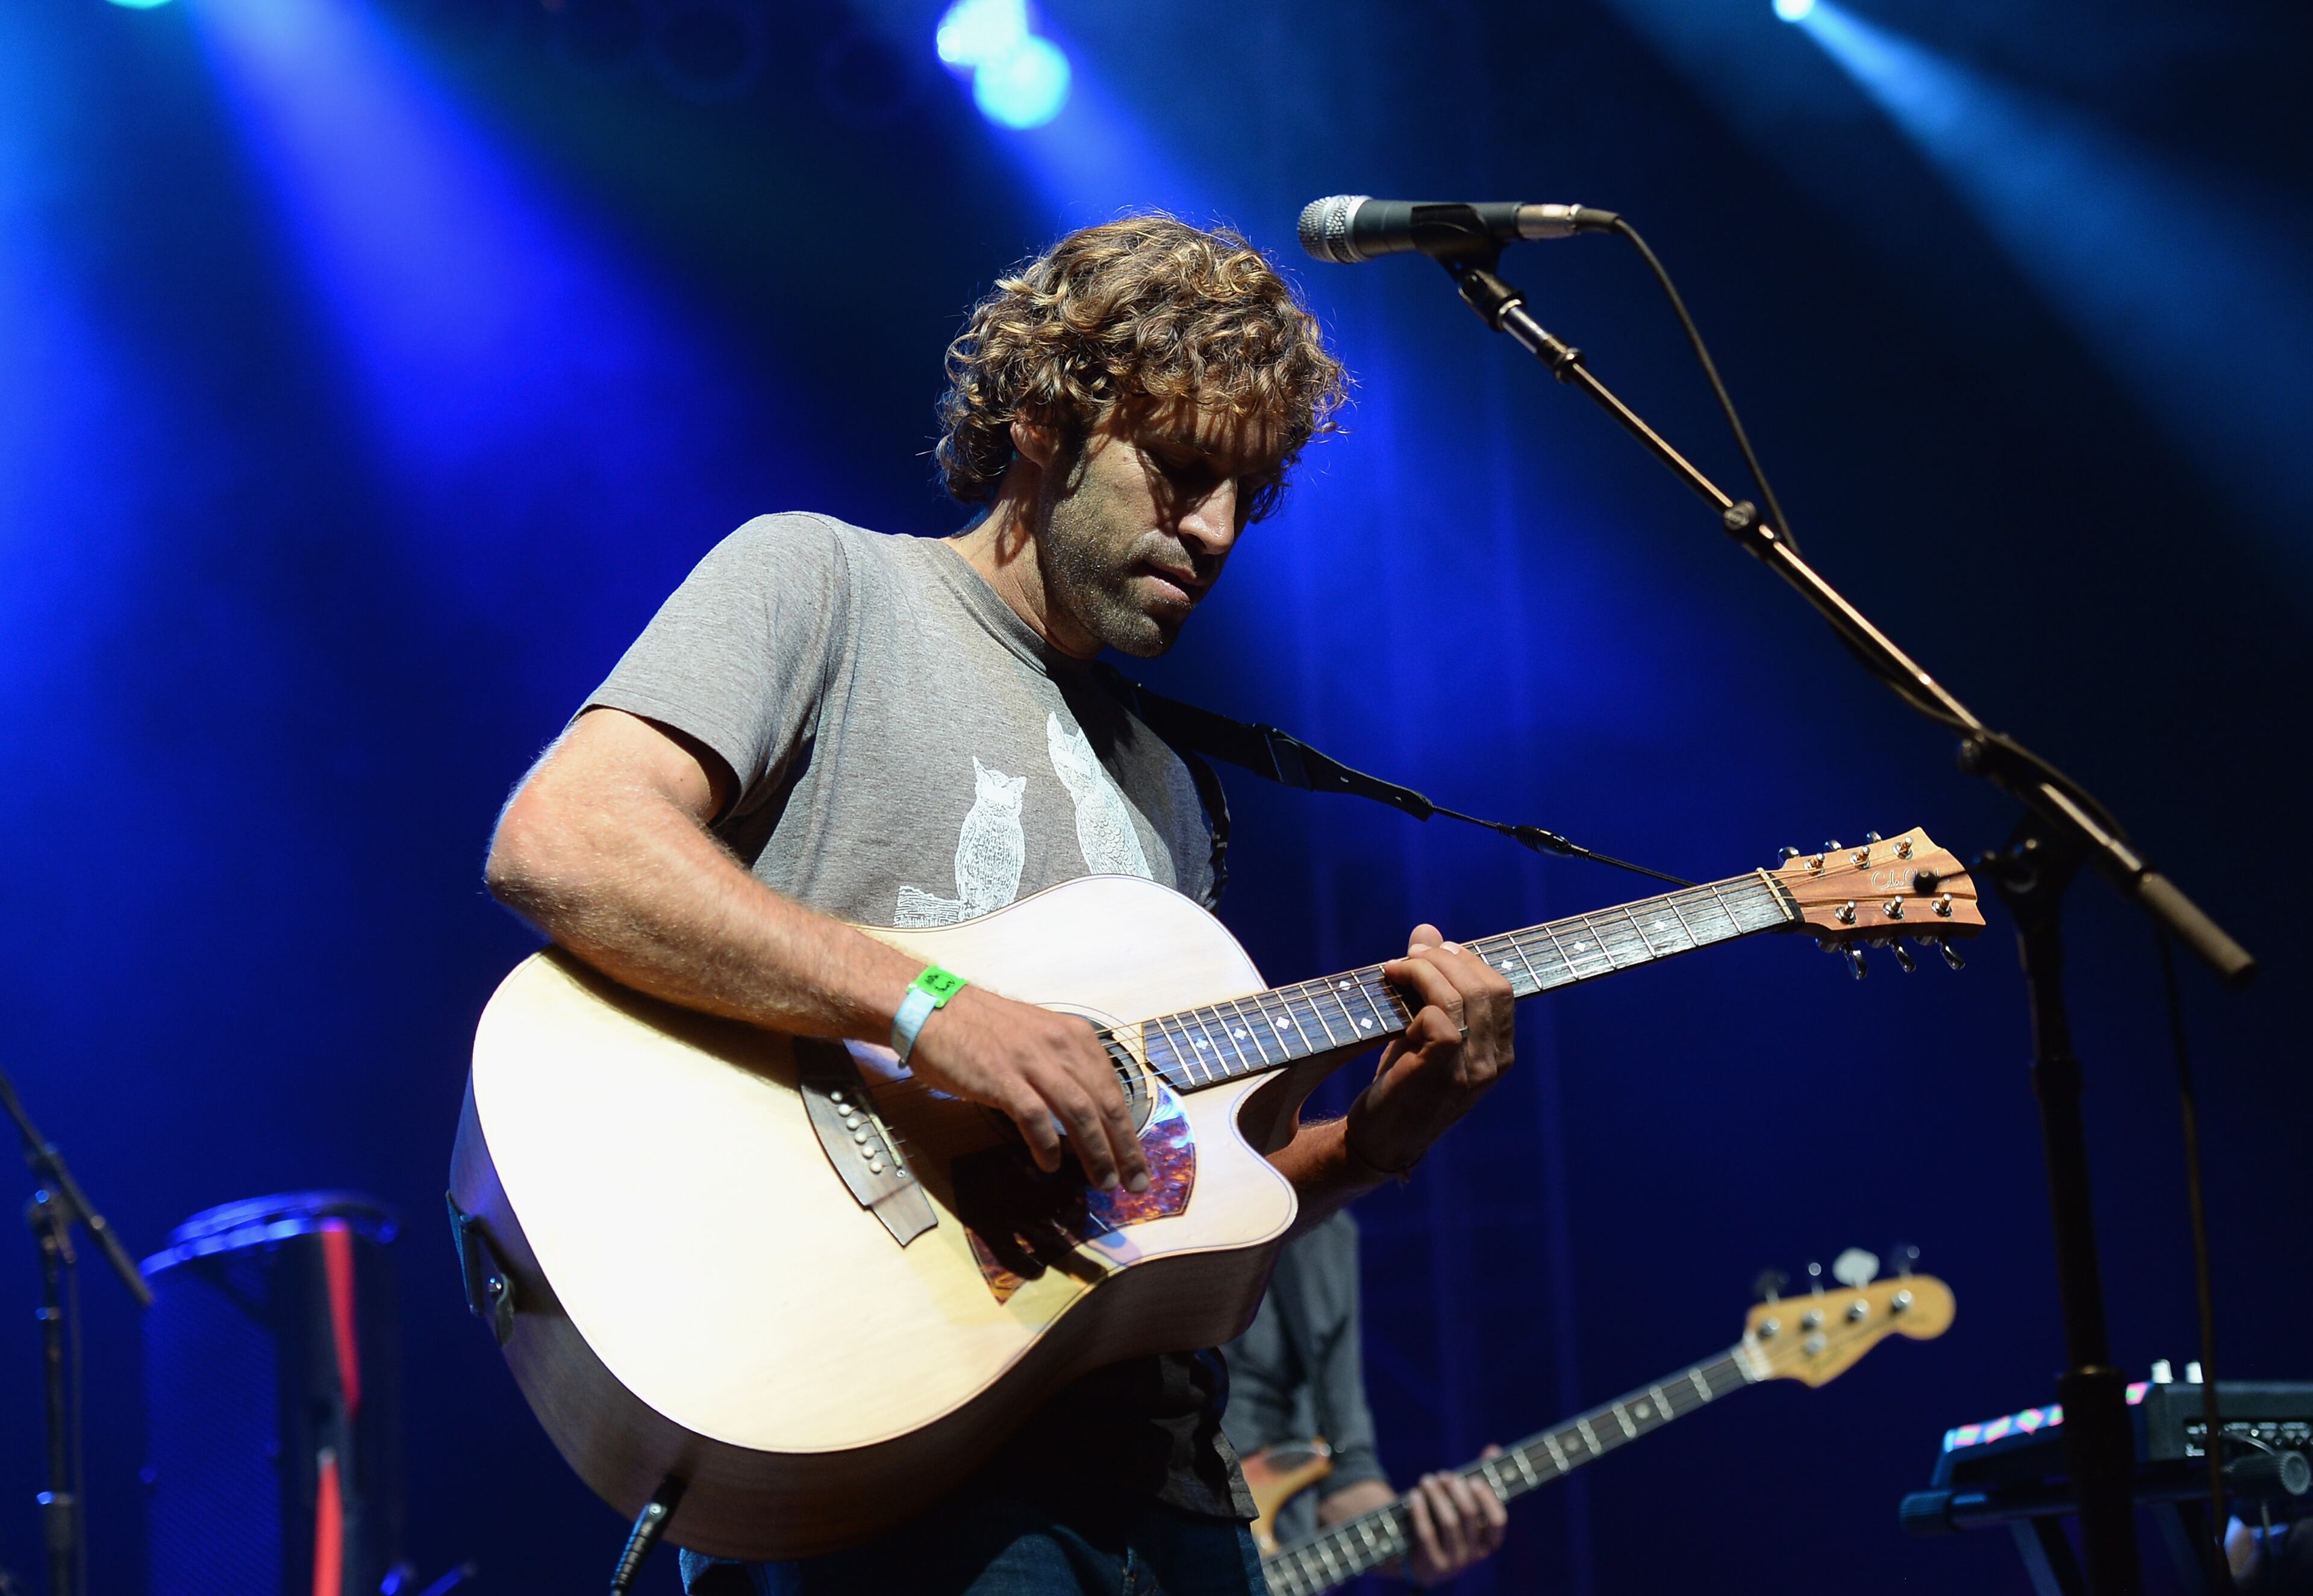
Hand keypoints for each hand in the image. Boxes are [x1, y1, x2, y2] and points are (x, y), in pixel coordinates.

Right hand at [902, 985, 1150, 1192]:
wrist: (934, 1009)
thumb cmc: (985, 1030)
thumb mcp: (1038, 1040)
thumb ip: (1065, 1070)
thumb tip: (1088, 1116)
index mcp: (1075, 1037)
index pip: (1113, 1089)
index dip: (1130, 1130)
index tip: (1138, 1162)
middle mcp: (1060, 1045)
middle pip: (1105, 1104)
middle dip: (1125, 1148)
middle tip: (1135, 1184)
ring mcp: (1031, 1061)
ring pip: (1079, 1111)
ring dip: (1096, 1152)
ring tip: (1103, 1182)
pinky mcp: (1002, 1077)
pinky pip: (1035, 1116)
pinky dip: (1048, 1145)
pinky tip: (1051, 1165)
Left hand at [1345, 925, 1514, 1175]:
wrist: (1381, 1141)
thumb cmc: (1403, 1082)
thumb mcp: (1422, 1029)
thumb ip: (1431, 983)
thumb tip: (1428, 930)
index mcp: (1500, 1051)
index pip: (1501, 988)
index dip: (1467, 960)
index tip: (1433, 951)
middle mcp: (1495, 1062)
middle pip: (1488, 986)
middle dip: (1445, 959)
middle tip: (1409, 955)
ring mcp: (1472, 1071)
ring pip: (1462, 997)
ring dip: (1425, 972)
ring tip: (1396, 969)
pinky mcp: (1442, 1074)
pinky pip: (1440, 1020)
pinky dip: (1417, 1003)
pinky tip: (1396, 1009)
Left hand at [1402, 1450, 1507, 1584]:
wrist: (1421, 1563)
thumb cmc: (1449, 1527)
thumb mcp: (1465, 1510)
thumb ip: (1480, 1482)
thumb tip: (1493, 1449)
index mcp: (1489, 1542)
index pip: (1497, 1521)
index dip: (1487, 1499)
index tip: (1473, 1479)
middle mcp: (1475, 1555)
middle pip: (1469, 1515)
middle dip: (1456, 1490)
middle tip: (1443, 1474)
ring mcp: (1455, 1562)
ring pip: (1449, 1523)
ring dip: (1437, 1496)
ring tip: (1426, 1479)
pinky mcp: (1433, 1565)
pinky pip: (1427, 1534)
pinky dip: (1420, 1511)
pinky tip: (1414, 1494)